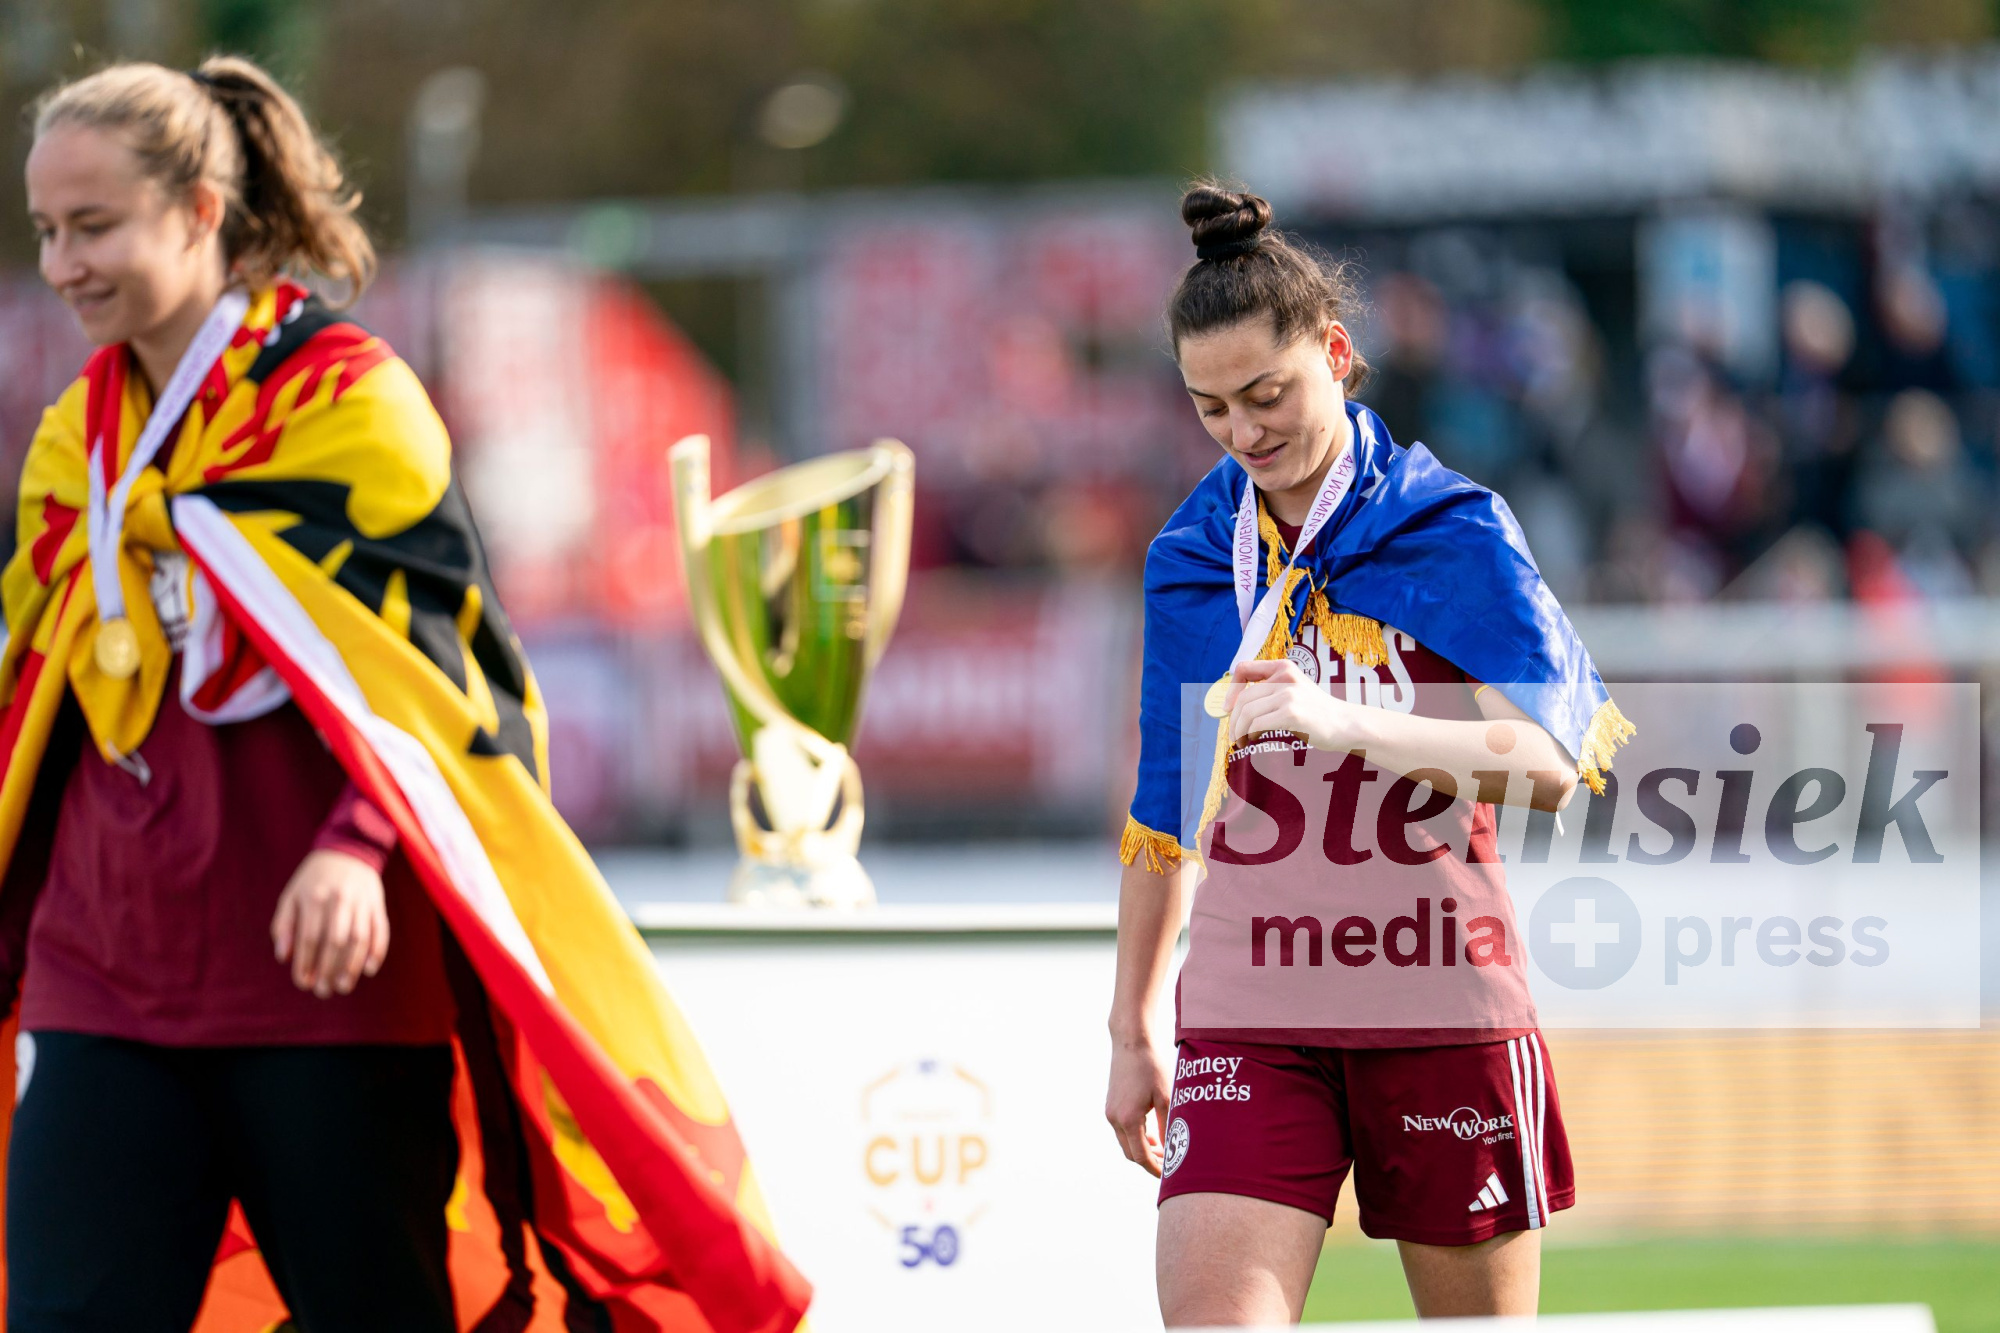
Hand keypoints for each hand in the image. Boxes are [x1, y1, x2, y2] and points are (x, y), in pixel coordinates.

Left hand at [271, 849, 389, 996]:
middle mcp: (339, 900)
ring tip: (343, 987)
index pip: (310, 937)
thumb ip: (283, 925)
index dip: (306, 963)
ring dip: (352, 966)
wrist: (347, 850)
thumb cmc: (313, 879)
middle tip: (323, 991)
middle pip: (335, 942)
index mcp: (313, 898)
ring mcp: (361, 902)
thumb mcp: (291, 896)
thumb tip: (284, 957)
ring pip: (359, 939)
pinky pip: (381, 930)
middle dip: (328, 970)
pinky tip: (369, 969)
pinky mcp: (377, 904)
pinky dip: (377, 951)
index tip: (303, 983)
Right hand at [1106, 1038, 1173, 1176]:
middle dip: (1149, 1161)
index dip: (1155, 1168)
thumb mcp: (1165, 1098)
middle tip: (1169, 1162)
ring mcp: (1110, 1112)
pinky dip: (1136, 1137)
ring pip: (1126, 1142)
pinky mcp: (1110, 1106)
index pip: (1141, 1156)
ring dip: (1142, 1149)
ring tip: (1163, 1148)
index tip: (1169, 1175)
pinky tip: (1152, 1132)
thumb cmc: (1152, 1067)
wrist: (1131, 1042)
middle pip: (1131, 1153)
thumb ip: (1167, 1127)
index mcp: (1128, 1119)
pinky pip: (1122, 1130)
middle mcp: (1115, 1119)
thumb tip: (1172, 1150)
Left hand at [1224, 657, 1364, 750]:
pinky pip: (1258, 724)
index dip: (1231, 689)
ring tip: (1240, 741)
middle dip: (1233, 719)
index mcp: (1284, 667)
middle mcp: (1285, 677)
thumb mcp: (1295, 691)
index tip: (1228, 708)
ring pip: (1248, 712)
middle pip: (1244, 697)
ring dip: (1238, 729)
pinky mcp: (1292, 713)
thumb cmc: (1317, 713)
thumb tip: (1236, 706)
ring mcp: (1289, 695)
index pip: (1244, 668)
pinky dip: (1249, 734)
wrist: (1346, 724)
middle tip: (1233, 735)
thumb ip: (1272, 691)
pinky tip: (1252, 741)